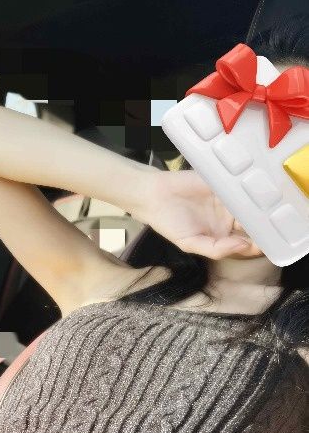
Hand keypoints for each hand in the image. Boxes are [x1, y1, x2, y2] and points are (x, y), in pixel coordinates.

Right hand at [132, 168, 262, 259]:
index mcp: (221, 237)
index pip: (246, 243)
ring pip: (251, 205)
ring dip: (261, 208)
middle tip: (278, 226)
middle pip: (253, 224)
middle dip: (265, 226)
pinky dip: (251, 190)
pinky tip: (260, 193)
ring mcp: (228, 200)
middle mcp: (228, 219)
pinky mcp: (225, 183)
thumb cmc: (169, 223)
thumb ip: (216, 250)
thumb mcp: (190, 244)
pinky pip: (242, 187)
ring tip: (273, 210)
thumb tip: (242, 246)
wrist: (154, 195)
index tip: (271, 245)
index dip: (259, 245)